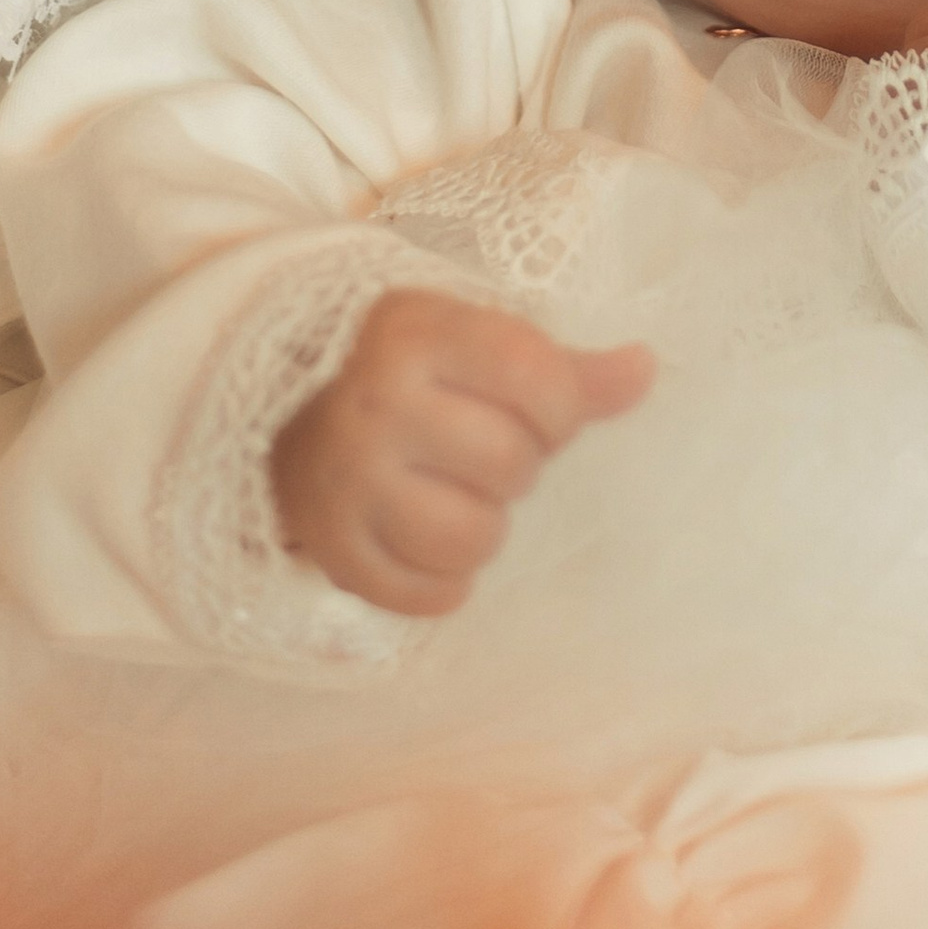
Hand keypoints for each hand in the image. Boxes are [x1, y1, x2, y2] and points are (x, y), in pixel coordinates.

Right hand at [271, 286, 654, 616]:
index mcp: (418, 333)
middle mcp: (377, 402)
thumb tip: (645, 370)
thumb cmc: (407, 373)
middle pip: (510, 465)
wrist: (282, 410)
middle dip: (516, 467)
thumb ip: (563, 366)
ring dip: (481, 528)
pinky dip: (440, 582)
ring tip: (459, 499)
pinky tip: (425, 541)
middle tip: (482, 453)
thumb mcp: (474, 342)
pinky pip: (425, 595)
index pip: (538, 379)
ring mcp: (347, 479)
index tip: (539, 412)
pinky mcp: (332, 547)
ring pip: (471, 539)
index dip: (560, 410)